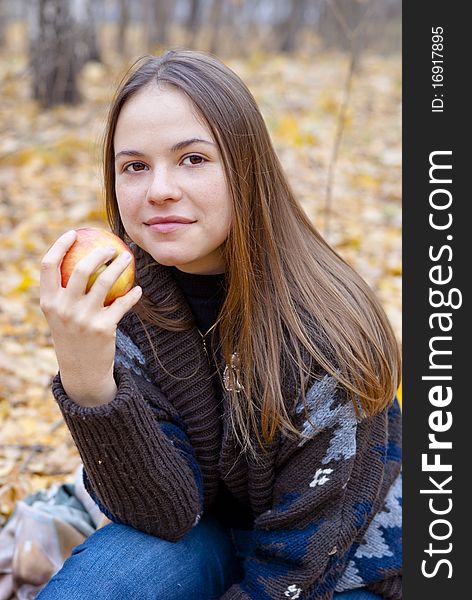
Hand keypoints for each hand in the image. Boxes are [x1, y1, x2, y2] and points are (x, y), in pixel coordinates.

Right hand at [40, 230, 141, 405]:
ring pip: (105, 282)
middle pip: (81, 269)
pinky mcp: (103, 328)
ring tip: (128, 258)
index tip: (74, 233)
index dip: (60, 245)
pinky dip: (132, 295)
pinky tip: (138, 290)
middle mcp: (63, 308)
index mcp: (48, 302)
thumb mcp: (61, 315)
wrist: (82, 371)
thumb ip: (65, 292)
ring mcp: (83, 319)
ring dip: (120, 266)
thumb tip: (81, 258)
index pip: (48, 266)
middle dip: (99, 252)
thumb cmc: (73, 336)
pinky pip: (122, 303)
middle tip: (112, 247)